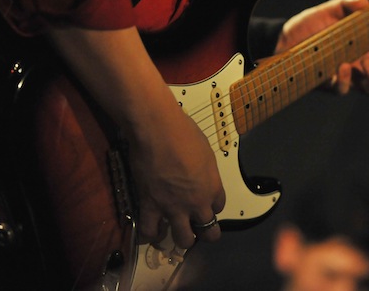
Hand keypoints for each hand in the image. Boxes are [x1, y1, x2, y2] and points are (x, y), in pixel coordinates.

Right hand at [127, 95, 225, 248]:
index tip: (206, 203)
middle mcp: (196, 203)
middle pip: (208, 231)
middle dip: (205, 233)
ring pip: (183, 239)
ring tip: (176, 233)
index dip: (212, 207)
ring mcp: (173, 207)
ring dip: (182, 238)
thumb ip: (205, 171)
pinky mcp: (150, 206)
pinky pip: (150, 231)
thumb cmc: (184, 132)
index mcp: (212, 187)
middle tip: (197, 228)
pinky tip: (151, 232)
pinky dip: (150, 235)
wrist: (157, 129)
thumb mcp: (206, 151)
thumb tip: (198, 174)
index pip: (219, 208)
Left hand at [274, 0, 368, 95]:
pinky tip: (342, 66)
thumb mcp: (329, 10)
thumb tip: (364, 2)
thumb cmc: (311, 25)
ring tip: (364, 63)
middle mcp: (364, 61)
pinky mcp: (332, 85)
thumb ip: (347, 3)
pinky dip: (347, 80)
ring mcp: (350, 76)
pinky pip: (345, 90)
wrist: (284, 39)